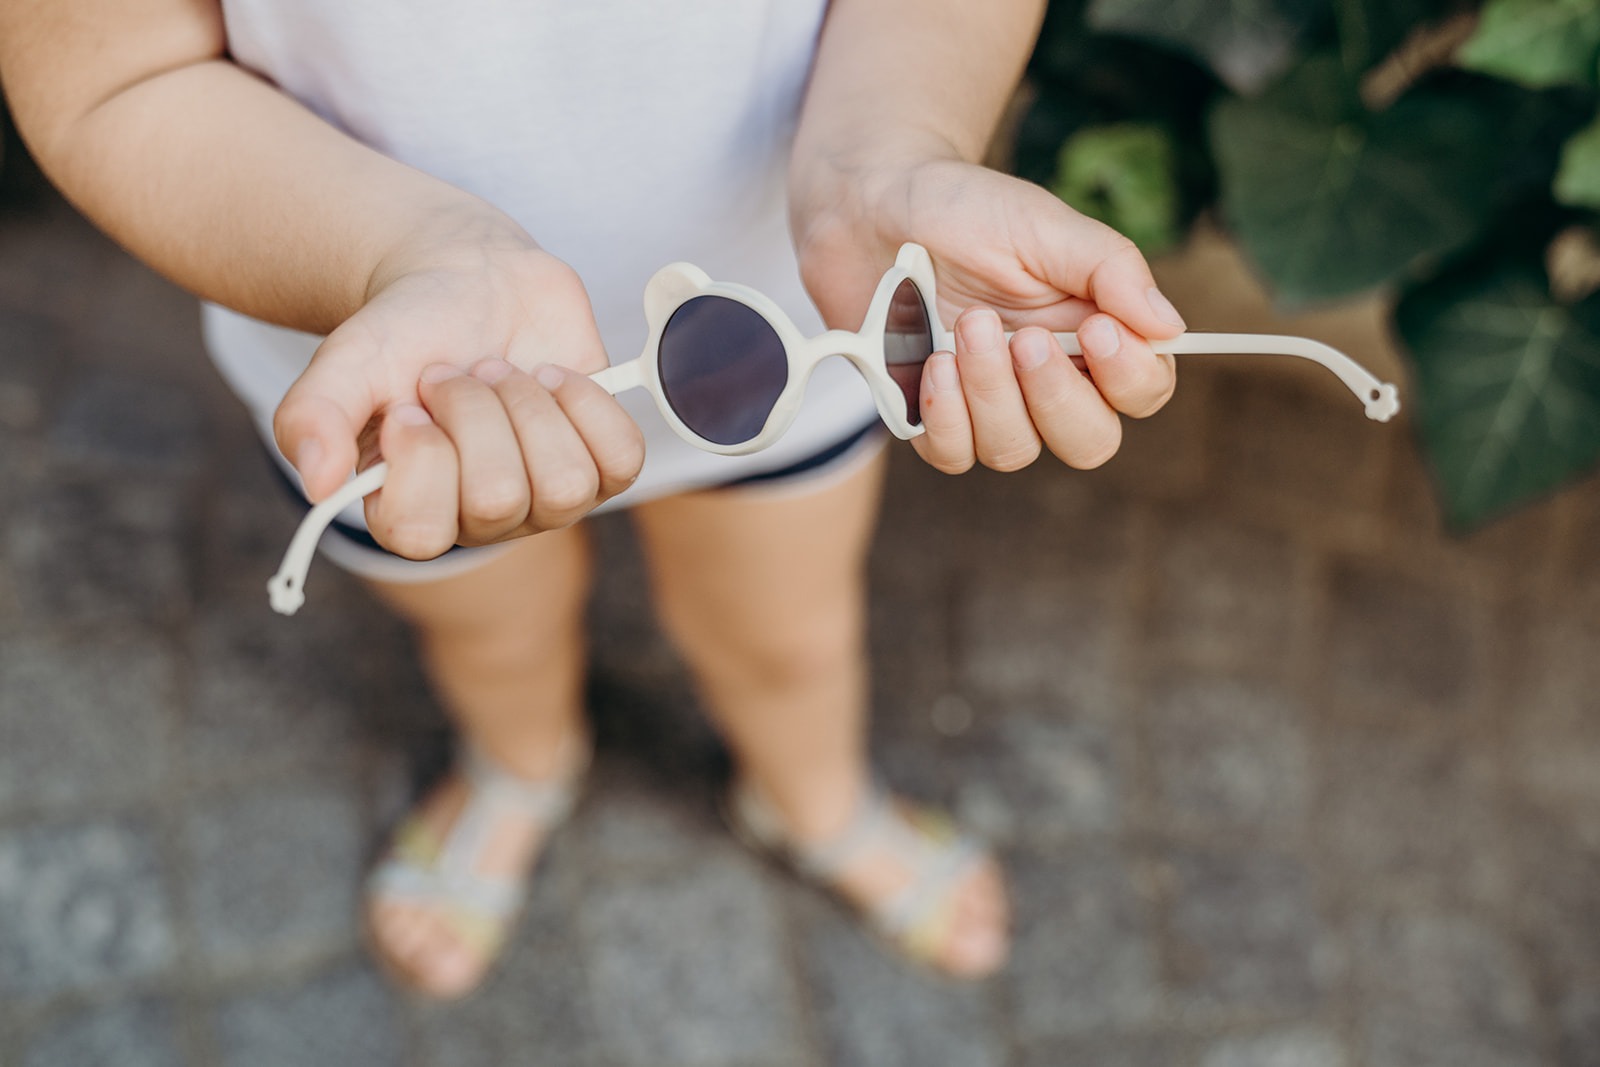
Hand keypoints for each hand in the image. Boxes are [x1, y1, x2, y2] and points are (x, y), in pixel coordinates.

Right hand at [273, 214, 644, 558]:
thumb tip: (317, 483)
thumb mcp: (347, 361)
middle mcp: (483, 520)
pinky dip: (589, 404)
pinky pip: (620, 458)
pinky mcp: (602, 462)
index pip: (421, 532)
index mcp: (411, 514)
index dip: (421, 457)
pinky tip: (554, 378)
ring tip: (503, 374)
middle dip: (476, 410)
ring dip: (530, 405)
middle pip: (499, 497)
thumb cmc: (407, 330)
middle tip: (459, 375)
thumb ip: (312, 417)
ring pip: (566, 484)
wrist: (474, 280)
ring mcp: (549, 498)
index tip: (408, 404)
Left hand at [794, 157, 1184, 473]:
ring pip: (1017, 451)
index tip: (1097, 331)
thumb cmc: (966, 210)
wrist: (872, 206)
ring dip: (992, 394)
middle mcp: (1046, 380)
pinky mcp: (932, 416)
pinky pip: (954, 456)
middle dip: (1057, 398)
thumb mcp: (1046, 225)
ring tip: (967, 327)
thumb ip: (1110, 270)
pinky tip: (934, 362)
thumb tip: (1168, 326)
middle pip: (1090, 442)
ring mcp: (988, 404)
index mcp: (1092, 333)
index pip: (1143, 389)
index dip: (1130, 378)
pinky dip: (947, 416)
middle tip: (1023, 339)